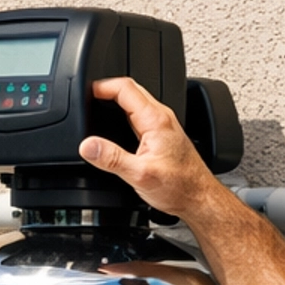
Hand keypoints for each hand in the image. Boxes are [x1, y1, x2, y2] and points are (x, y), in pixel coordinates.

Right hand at [79, 78, 220, 221]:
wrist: (198, 197)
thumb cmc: (179, 186)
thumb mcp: (139, 174)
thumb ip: (111, 158)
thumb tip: (88, 146)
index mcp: (155, 120)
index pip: (126, 88)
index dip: (102, 86)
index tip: (86, 92)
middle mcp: (162, 117)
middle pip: (131, 90)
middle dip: (108, 90)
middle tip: (89, 98)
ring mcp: (164, 125)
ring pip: (137, 102)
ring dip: (117, 101)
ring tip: (98, 108)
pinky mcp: (164, 134)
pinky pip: (141, 115)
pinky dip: (125, 115)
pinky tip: (117, 127)